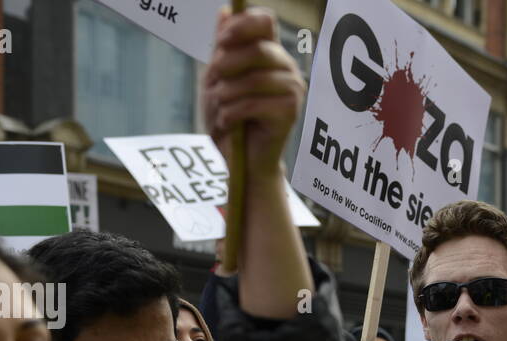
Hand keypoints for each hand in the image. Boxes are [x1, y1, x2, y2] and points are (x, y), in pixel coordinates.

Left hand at [203, 7, 305, 181]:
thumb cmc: (230, 118)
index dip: (243, 25)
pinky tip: (228, 123)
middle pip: (258, 50)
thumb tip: (224, 10)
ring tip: (221, 109)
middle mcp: (286, 67)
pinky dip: (232, 114)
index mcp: (270, 53)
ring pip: (254, 79)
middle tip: (213, 85)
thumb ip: (223, 47)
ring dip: (227, 95)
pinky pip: (254, 103)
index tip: (222, 41)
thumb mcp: (218, 78)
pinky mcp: (291, 112)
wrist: (241, 160)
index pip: (265, 21)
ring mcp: (293, 89)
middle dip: (228, 66)